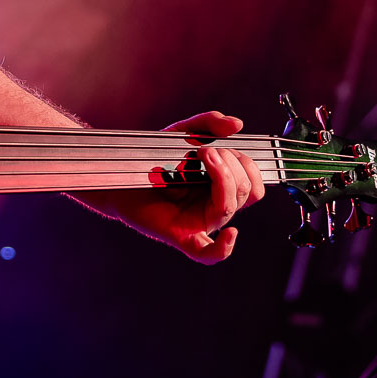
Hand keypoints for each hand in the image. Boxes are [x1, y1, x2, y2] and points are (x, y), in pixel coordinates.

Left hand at [78, 111, 265, 263]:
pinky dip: (223, 248)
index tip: (228, 148)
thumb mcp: (182, 134)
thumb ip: (209, 124)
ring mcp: (198, 223)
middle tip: (207, 150)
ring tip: (203, 156)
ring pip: (228, 210)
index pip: (254, 187)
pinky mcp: (180, 235)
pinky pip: (207, 253)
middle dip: (232, 166)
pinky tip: (230, 235)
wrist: (122, 172)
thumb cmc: (154, 158)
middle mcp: (214, 208)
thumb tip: (237, 124)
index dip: (249, 167)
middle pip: (245, 194)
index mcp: (221, 189)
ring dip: (223, 178)